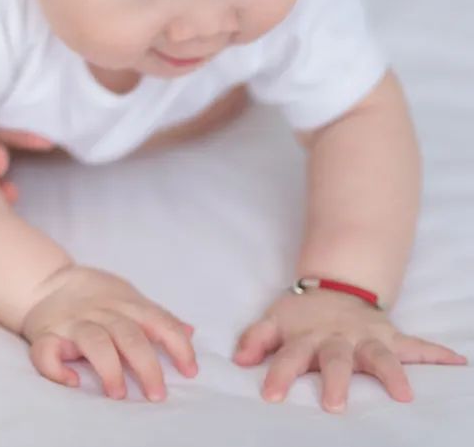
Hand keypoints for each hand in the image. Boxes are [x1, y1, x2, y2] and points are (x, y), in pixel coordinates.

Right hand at [21, 265, 197, 400]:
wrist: (43, 282)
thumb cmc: (93, 296)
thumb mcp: (128, 298)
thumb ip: (156, 316)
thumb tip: (190, 332)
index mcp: (124, 303)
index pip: (158, 321)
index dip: (177, 345)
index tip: (190, 371)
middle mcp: (100, 312)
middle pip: (128, 335)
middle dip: (146, 365)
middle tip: (156, 394)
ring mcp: (72, 323)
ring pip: (93, 341)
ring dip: (108, 368)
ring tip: (118, 393)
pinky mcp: (45, 335)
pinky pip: (47, 352)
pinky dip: (57, 369)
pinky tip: (71, 380)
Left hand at [234, 289, 467, 411]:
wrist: (337, 286)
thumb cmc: (303, 314)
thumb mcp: (274, 320)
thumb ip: (256, 339)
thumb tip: (239, 360)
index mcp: (307, 337)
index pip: (289, 357)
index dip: (279, 375)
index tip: (270, 396)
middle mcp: (338, 339)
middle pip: (336, 359)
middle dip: (336, 380)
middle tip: (335, 405)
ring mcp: (367, 338)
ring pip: (380, 355)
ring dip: (392, 374)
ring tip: (405, 395)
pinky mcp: (391, 337)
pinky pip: (417, 346)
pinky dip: (438, 355)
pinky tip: (458, 364)